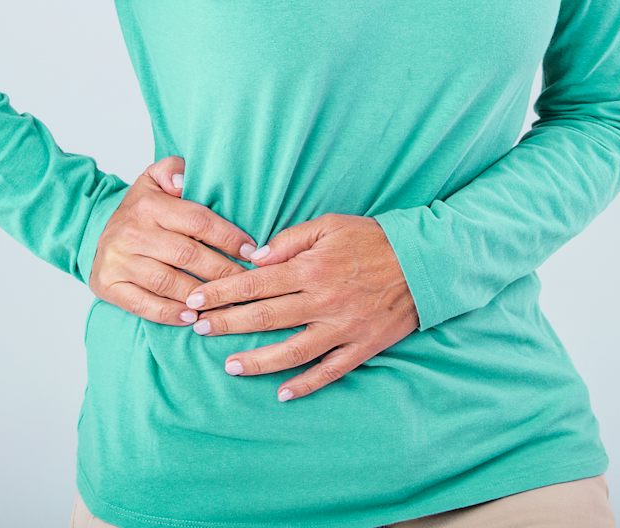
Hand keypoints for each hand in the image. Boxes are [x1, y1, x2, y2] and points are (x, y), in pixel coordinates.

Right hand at [88, 156, 261, 318]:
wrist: (97, 233)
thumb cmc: (140, 210)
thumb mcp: (153, 180)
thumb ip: (172, 171)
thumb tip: (183, 183)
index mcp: (148, 205)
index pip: (197, 220)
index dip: (228, 236)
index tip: (251, 250)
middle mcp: (131, 232)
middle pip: (187, 255)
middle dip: (223, 270)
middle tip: (247, 282)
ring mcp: (118, 260)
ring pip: (168, 282)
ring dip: (201, 296)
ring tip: (228, 303)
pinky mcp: (108, 285)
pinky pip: (143, 304)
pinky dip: (170, 314)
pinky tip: (192, 317)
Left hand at [175, 212, 419, 401]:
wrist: (424, 261)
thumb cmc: (373, 238)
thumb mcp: (329, 225)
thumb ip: (290, 240)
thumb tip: (255, 258)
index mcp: (310, 268)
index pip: (255, 283)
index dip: (222, 293)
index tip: (196, 301)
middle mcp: (321, 300)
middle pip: (264, 317)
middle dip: (228, 324)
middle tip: (200, 331)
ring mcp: (342, 327)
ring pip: (292, 351)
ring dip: (258, 361)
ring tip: (230, 366)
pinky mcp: (362, 346)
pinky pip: (329, 371)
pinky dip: (306, 384)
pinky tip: (283, 393)